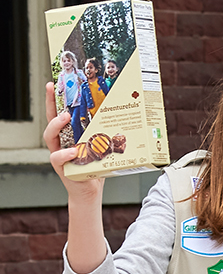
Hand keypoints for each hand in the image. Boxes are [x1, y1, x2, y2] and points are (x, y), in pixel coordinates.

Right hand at [43, 82, 103, 201]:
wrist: (90, 190)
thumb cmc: (96, 166)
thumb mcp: (102, 145)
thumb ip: (106, 132)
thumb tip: (123, 114)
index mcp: (71, 134)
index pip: (60, 112)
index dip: (56, 98)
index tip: (54, 82)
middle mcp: (61, 141)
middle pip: (51, 119)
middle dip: (50, 102)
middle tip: (53, 89)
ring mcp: (59, 153)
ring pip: (50, 136)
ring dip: (56, 125)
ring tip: (64, 118)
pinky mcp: (62, 167)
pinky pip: (58, 158)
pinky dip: (65, 154)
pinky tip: (73, 151)